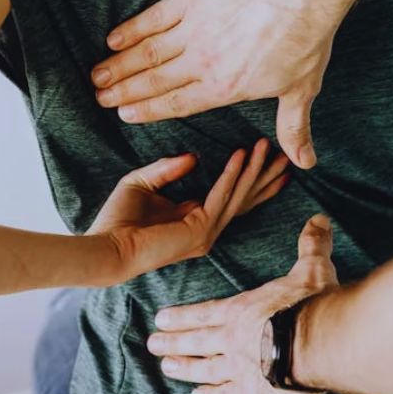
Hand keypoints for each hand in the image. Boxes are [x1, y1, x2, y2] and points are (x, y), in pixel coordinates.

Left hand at [90, 138, 288, 281]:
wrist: (106, 247)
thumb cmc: (117, 220)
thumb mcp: (142, 183)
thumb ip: (167, 169)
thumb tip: (194, 156)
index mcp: (194, 219)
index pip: (232, 197)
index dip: (250, 177)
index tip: (266, 157)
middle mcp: (206, 229)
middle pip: (245, 199)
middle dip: (265, 176)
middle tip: (286, 154)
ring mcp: (205, 233)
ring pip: (238, 196)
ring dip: (254, 170)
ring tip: (267, 146)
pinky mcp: (199, 230)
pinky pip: (220, 196)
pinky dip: (231, 174)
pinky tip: (240, 155)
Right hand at [91, 0, 348, 169]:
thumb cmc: (305, 40)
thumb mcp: (301, 90)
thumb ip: (293, 128)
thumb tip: (305, 162)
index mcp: (224, 88)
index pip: (177, 104)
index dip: (148, 110)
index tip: (124, 114)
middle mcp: (202, 63)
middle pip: (154, 81)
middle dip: (124, 91)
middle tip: (100, 98)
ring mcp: (194, 29)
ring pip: (147, 52)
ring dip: (119, 65)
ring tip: (98, 75)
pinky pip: (154, 17)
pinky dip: (132, 29)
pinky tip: (113, 38)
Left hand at [148, 215, 338, 393]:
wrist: (318, 343)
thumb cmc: (313, 304)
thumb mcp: (312, 269)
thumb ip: (311, 246)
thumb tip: (318, 219)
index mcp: (242, 310)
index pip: (205, 313)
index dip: (182, 316)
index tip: (160, 319)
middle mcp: (232, 339)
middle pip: (196, 341)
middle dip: (172, 342)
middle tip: (152, 344)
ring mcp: (237, 368)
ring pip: (203, 368)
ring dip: (184, 368)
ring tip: (167, 368)